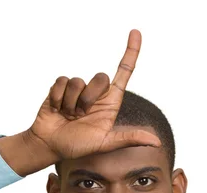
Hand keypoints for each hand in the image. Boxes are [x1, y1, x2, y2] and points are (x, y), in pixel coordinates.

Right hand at [26, 29, 161, 163]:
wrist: (49, 146)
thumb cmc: (77, 146)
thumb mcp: (105, 144)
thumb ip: (129, 139)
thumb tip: (156, 142)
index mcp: (110, 103)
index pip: (124, 73)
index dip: (131, 52)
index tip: (136, 32)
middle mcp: (96, 94)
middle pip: (101, 77)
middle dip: (89, 98)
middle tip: (80, 116)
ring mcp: (78, 90)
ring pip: (78, 81)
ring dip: (70, 103)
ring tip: (67, 115)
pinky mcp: (60, 87)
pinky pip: (61, 82)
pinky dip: (58, 99)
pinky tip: (56, 110)